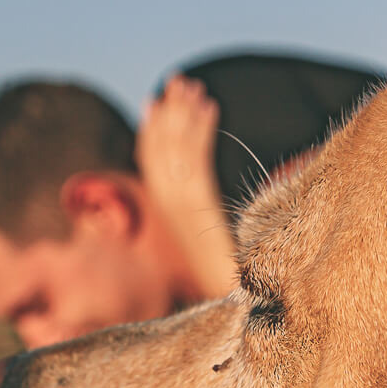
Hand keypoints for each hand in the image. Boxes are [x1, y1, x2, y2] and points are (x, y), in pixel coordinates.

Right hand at [138, 75, 237, 297]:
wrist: (235, 307)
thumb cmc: (232, 285)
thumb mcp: (212, 248)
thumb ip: (205, 225)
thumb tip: (208, 210)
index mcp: (170, 215)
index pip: (152, 163)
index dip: (152, 131)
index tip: (155, 103)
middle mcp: (170, 209)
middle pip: (162, 150)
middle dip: (169, 113)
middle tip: (178, 80)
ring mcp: (182, 209)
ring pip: (176, 151)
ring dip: (184, 114)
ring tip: (194, 87)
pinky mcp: (198, 208)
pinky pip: (195, 160)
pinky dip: (199, 130)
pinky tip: (211, 107)